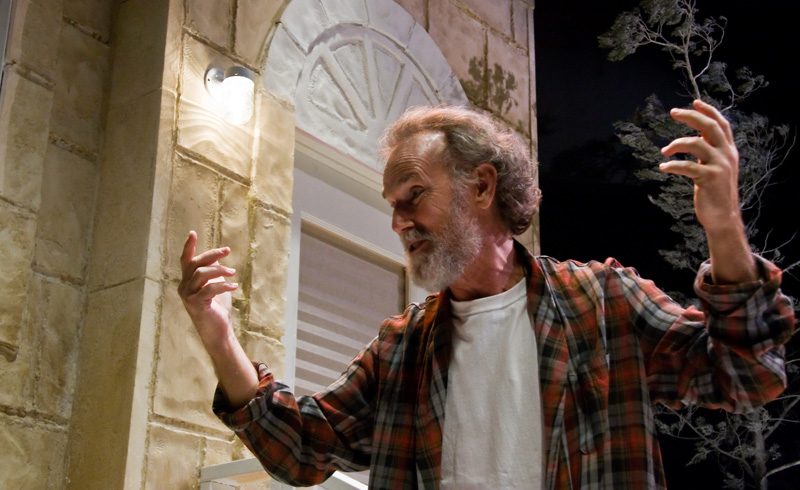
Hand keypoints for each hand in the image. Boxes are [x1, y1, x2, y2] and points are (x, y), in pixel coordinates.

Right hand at [178, 231, 237, 347]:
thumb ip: (214, 273)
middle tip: (227, 251)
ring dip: (220, 270)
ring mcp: (188, 296)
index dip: (188, 247)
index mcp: (188, 281)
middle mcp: (184, 287)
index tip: (192, 233)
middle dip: (212, 254)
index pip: (185, 261)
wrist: (218, 330)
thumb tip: (217, 258)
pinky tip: (234, 286)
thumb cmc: (218, 308)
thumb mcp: (216, 285)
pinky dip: (223, 285)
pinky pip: (209, 289)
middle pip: (195, 263)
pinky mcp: (196, 305)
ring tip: (233, 272)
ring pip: (201, 274)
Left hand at [659, 100, 754, 283]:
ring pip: (696, 143)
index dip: (709, 111)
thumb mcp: (716, 168)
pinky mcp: (709, 178)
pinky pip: (686, 167)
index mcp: (729, 151)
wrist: (723, 217)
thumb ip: (710, 153)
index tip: (695, 101)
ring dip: (676, 144)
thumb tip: (697, 138)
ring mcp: (719, 166)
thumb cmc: (715, 193)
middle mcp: (727, 155)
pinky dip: (672, 165)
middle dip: (691, 116)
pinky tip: (663, 168)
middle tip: (673, 112)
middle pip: (710, 127)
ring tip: (664, 150)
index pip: (722, 124)